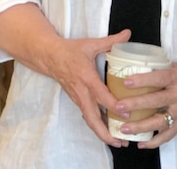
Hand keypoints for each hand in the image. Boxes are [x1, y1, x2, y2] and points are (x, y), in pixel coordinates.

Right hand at [46, 29, 131, 146]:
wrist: (48, 56)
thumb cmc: (69, 50)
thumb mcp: (90, 44)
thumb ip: (111, 41)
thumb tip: (128, 34)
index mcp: (86, 77)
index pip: (101, 95)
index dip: (114, 105)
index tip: (127, 112)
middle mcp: (82, 91)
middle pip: (92, 118)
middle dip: (105, 132)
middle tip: (120, 141)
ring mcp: (78, 98)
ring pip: (89, 120)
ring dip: (102, 133)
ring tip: (118, 142)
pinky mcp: (77, 100)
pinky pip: (87, 116)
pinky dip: (97, 125)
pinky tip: (108, 131)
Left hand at [108, 62, 176, 147]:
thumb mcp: (176, 66)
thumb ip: (157, 68)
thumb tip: (131, 66)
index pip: (159, 79)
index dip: (142, 81)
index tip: (126, 82)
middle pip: (156, 101)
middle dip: (135, 105)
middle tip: (118, 106)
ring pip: (160, 121)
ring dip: (141, 126)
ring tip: (124, 128)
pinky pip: (168, 135)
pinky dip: (155, 141)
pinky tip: (141, 143)